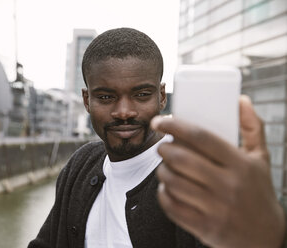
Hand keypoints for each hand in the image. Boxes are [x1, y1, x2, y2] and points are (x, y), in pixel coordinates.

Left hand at [151, 95, 285, 247]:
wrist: (266, 237)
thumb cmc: (258, 191)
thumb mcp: (261, 158)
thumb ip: (252, 127)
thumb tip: (241, 100)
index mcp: (240, 164)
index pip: (200, 137)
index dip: (174, 125)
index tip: (159, 121)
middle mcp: (228, 185)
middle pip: (181, 159)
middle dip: (163, 149)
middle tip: (161, 147)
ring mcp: (216, 208)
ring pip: (173, 182)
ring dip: (161, 171)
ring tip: (165, 166)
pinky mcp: (205, 227)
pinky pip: (172, 206)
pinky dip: (163, 194)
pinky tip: (167, 188)